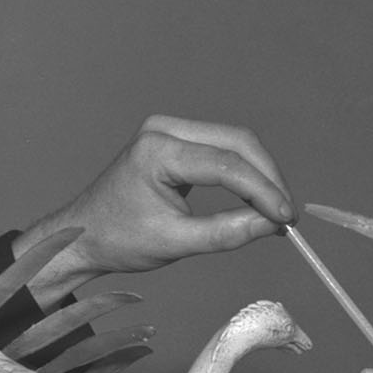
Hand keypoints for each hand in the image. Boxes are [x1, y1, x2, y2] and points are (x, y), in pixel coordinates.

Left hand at [20, 117, 295, 294]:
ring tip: (276, 211)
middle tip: (287, 216)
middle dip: (267, 178)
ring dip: (260, 175)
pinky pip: (222, 149)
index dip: (262, 190)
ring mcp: (170, 130)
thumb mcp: (175, 242)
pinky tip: (257, 199)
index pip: (225, 163)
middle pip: (236, 142)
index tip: (286, 219)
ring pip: (234, 142)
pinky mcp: (177, 140)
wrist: (85, 234)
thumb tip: (272, 226)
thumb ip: (226, 233)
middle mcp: (164, 129)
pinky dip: (244, 173)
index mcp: (157, 150)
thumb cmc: (120, 239)